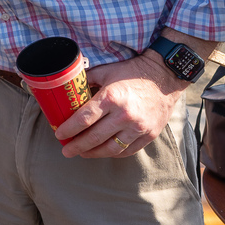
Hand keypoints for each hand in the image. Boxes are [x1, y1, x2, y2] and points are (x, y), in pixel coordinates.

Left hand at [55, 50, 186, 157]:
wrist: (165, 76)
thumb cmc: (132, 72)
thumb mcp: (106, 71)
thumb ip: (87, 81)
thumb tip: (68, 89)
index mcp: (111, 98)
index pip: (84, 119)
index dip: (69, 129)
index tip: (59, 135)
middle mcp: (125, 115)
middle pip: (95, 137)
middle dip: (77, 146)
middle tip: (66, 150)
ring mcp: (138, 127)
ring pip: (111, 148)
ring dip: (94, 153)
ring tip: (82, 153)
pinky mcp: (149, 135)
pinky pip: (128, 150)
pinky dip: (113, 153)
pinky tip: (103, 151)